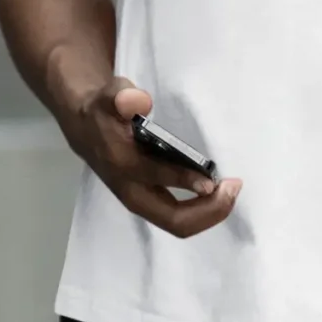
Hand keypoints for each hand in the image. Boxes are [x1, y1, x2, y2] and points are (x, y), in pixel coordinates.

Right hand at [62, 77, 241, 238]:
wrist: (88, 130)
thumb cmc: (104, 113)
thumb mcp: (108, 97)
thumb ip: (122, 96)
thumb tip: (140, 102)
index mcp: (123, 165)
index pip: (157, 177)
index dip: (186, 180)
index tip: (212, 180)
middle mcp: (133, 192)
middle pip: (175, 220)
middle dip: (209, 210)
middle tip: (234, 187)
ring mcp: (143, 203)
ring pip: (181, 225)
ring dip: (211, 213)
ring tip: (232, 191)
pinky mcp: (152, 204)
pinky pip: (182, 220)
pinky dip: (205, 212)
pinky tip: (221, 194)